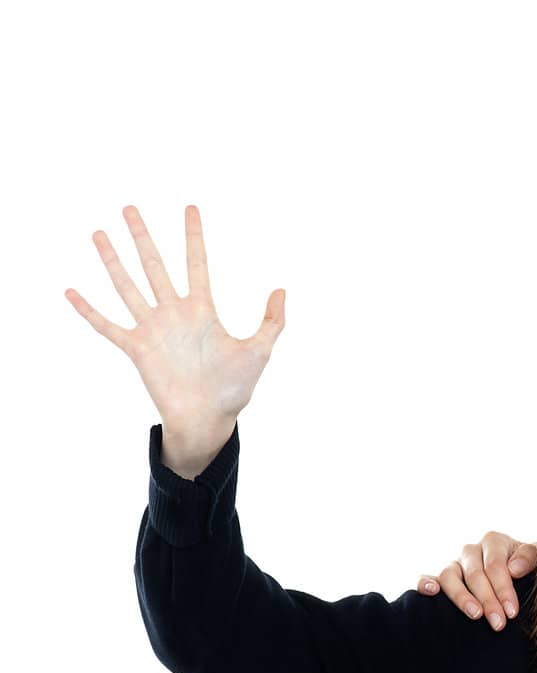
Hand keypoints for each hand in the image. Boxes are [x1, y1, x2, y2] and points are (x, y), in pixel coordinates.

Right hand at [66, 205, 285, 473]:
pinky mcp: (137, 349)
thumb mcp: (260, 350)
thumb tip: (282, 290)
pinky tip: (71, 292)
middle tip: (130, 207)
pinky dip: (89, 311)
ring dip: (112, 261)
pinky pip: (108, 326)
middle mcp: (174, 314)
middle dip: (143, 237)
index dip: (193, 236)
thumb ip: (273, 321)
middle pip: (155, 266)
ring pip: (128, 286)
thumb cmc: (235, 388)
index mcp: (202, 310)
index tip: (190, 208)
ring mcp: (153, 329)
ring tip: (99, 234)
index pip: (196, 263)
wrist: (208, 419)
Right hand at [417, 532, 536, 630]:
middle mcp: (472, 550)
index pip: (496, 565)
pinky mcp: (442, 579)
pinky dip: (426, 583)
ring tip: (475, 615)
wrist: (523, 577)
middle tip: (499, 623)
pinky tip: (431, 593)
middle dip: (488, 600)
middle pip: (475, 574)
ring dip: (460, 596)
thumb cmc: (531, 568)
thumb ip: (531, 557)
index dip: (503, 588)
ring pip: (449, 576)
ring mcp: (455, 564)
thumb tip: (514, 569)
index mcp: (495, 542)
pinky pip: (427, 577)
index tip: (512, 612)